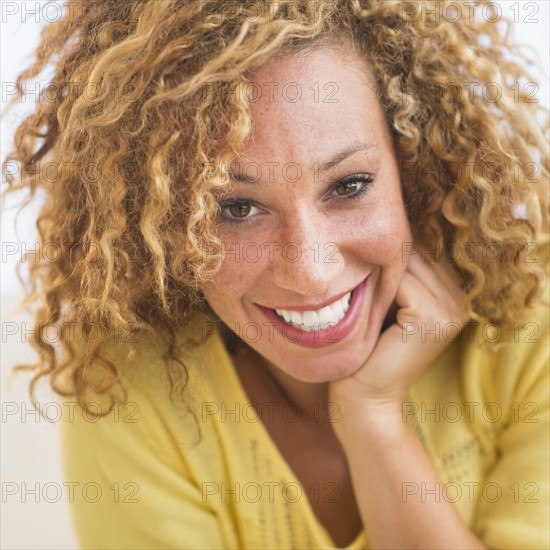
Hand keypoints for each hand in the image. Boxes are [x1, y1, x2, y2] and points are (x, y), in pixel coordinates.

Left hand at [329, 252, 468, 414]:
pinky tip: (369, 310)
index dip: (394, 248)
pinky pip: (400, 280)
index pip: (428, 244)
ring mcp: (452, 309)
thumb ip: (403, 269)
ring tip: (366, 296)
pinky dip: (378, 289)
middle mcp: (463, 299)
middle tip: (364, 282)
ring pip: (408, 261)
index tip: (371, 263)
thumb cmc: (371, 345)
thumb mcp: (393, 301)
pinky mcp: (433, 318)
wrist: (366, 395)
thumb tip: (391, 225)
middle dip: (386, 257)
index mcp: (457, 292)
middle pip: (419, 249)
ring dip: (380, 272)